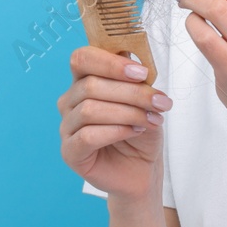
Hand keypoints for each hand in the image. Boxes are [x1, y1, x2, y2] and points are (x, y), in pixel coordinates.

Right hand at [57, 45, 174, 205]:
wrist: (142, 168)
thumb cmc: (140, 131)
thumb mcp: (145, 99)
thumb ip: (136, 78)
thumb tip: (137, 61)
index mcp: (84, 80)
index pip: (82, 58)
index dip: (110, 63)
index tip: (142, 73)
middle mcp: (70, 101)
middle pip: (91, 85)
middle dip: (132, 92)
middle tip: (160, 102)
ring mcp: (67, 127)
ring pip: (90, 110)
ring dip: (128, 113)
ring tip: (152, 120)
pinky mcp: (70, 152)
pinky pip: (87, 136)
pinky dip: (116, 131)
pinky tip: (134, 132)